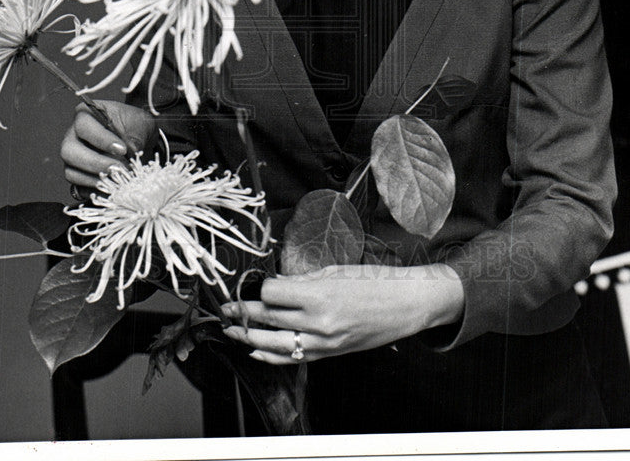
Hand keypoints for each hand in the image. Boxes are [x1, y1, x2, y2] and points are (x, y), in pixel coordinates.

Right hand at [61, 99, 158, 195]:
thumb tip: (130, 152)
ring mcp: (72, 159)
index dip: (101, 139)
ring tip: (118, 180)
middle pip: (69, 151)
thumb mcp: (140, 123)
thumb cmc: (135, 126)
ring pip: (71, 172)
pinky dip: (95, 191)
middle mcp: (73, 136)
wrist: (139, 139)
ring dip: (95, 179)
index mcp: (85, 116)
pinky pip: (78, 189)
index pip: (84, 126)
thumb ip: (134, 136)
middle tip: (118, 168)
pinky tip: (112, 189)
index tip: (122, 149)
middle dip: (95, 163)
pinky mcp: (78, 177)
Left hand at [221, 262, 464, 364]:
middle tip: (225, 308)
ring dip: (250, 338)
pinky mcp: (330, 354)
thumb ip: (303, 280)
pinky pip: (293, 358)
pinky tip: (256, 352)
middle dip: (242, 313)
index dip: (257, 288)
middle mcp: (318, 322)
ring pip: (275, 345)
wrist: (405, 305)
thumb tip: (275, 284)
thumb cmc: (375, 281)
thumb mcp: (336, 271)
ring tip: (231, 331)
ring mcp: (324, 342)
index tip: (248, 283)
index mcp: (319, 295)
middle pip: (268, 319)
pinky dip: (271, 356)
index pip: (271, 294)